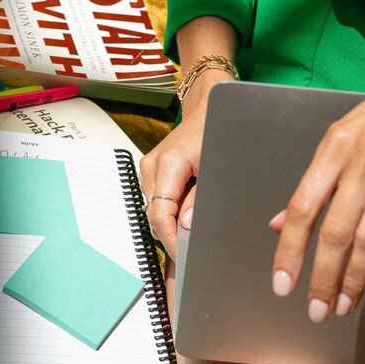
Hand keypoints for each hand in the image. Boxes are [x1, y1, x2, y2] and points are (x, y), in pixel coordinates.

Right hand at [140, 72, 230, 258]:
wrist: (207, 107)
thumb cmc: (215, 130)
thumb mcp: (215, 167)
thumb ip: (200, 198)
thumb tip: (187, 227)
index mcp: (168, 164)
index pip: (159, 214)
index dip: (170, 240)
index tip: (182, 256)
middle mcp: (152, 166)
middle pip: (154, 215)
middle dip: (171, 234)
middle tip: (192, 250)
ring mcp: (149, 168)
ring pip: (154, 209)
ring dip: (170, 222)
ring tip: (192, 229)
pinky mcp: (152, 171)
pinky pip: (157, 199)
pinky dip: (170, 210)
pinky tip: (186, 211)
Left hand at [270, 41, 364, 320]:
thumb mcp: (342, 137)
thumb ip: (314, 183)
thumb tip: (280, 224)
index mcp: (334, 148)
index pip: (303, 208)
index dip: (290, 250)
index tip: (282, 285)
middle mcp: (364, 159)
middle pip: (336, 230)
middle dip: (322, 277)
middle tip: (317, 310)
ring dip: (356, 279)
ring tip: (345, 305)